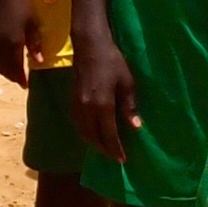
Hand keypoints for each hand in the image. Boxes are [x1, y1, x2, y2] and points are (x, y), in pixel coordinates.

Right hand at [0, 0, 30, 84]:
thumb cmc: (20, 3)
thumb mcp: (32, 22)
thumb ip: (34, 43)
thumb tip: (39, 61)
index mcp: (13, 43)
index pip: (16, 68)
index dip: (20, 78)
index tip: (25, 85)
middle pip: (4, 68)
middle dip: (12, 76)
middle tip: (19, 79)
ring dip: (2, 70)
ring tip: (10, 71)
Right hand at [64, 29, 139, 163]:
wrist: (89, 46)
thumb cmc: (113, 62)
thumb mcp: (127, 83)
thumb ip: (129, 107)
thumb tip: (135, 127)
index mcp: (102, 105)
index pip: (108, 135)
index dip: (116, 149)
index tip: (123, 160)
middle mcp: (86, 109)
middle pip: (93, 138)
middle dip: (104, 150)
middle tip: (115, 157)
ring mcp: (77, 105)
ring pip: (83, 132)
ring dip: (93, 143)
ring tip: (105, 148)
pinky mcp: (72, 100)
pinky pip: (77, 124)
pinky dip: (85, 133)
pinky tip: (93, 132)